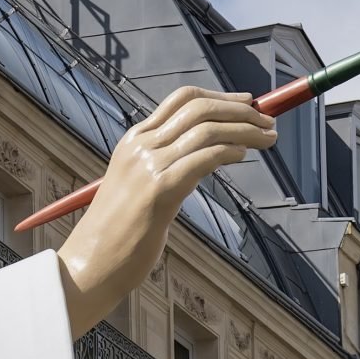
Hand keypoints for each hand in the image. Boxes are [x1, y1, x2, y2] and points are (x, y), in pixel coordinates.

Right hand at [56, 87, 276, 335]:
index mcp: (134, 140)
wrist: (91, 263)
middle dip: (239, 110)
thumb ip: (167, 165)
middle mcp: (140, 146)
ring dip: (244, 130)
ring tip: (267, 139)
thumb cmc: (120, 233)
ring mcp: (148, 166)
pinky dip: (230, 151)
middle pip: (198, 108)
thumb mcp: (140, 186)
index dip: (219, 95)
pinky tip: (243, 156)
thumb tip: (209, 153)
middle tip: (267, 121)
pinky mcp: (159, 190)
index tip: (247, 102)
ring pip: (206, 130)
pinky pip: (204, 158)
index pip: (181, 99)